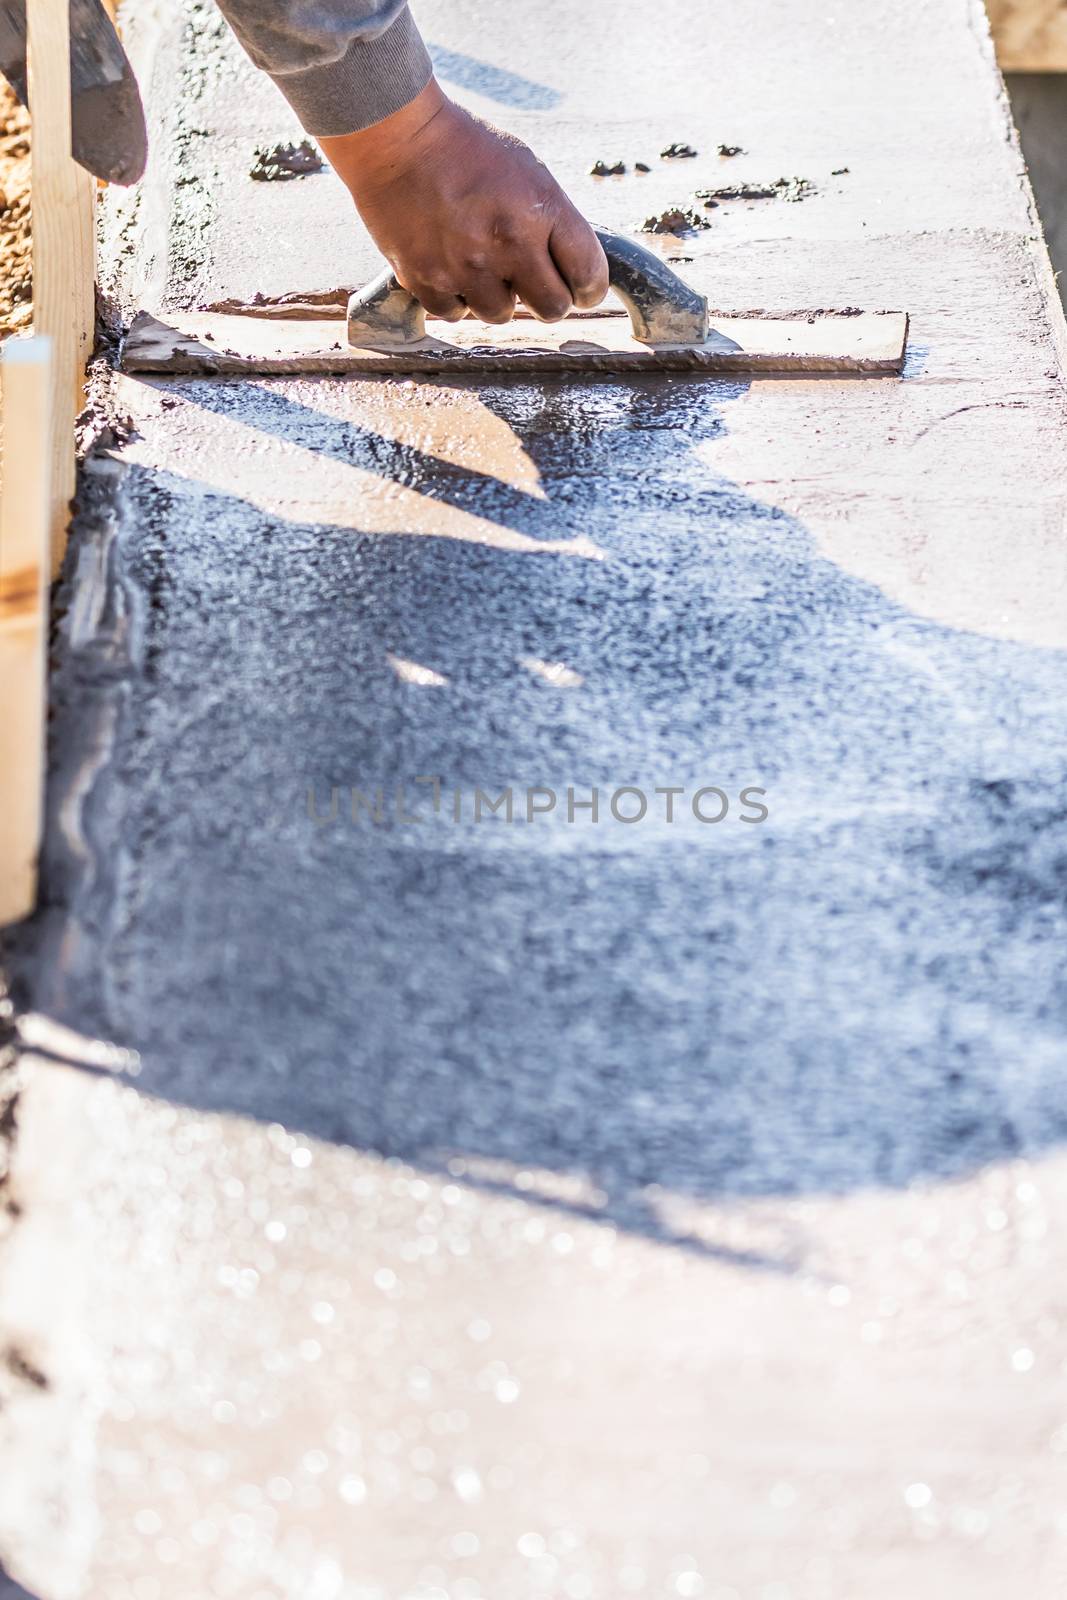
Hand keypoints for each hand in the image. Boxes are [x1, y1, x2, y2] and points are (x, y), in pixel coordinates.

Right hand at [320, 80, 608, 323]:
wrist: (397, 137)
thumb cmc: (466, 150)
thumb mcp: (527, 171)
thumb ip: (552, 221)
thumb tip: (570, 271)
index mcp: (541, 210)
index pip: (588, 275)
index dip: (589, 289)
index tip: (582, 291)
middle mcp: (508, 242)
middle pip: (552, 308)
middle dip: (548, 299)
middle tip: (533, 283)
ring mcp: (465, 265)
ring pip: (501, 314)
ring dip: (496, 296)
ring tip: (481, 262)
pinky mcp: (427, 279)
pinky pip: (456, 313)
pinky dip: (457, 296)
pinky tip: (450, 265)